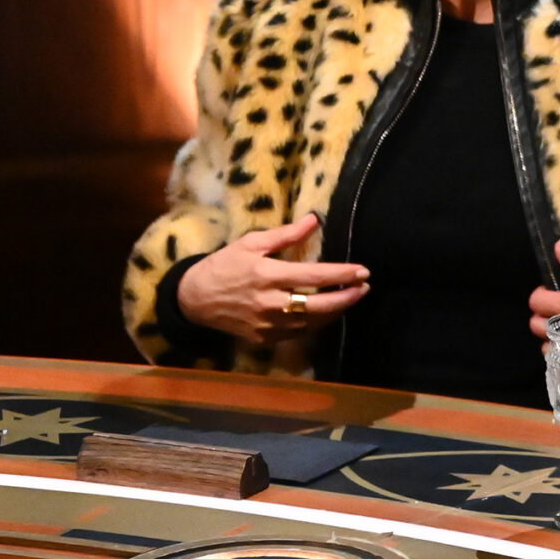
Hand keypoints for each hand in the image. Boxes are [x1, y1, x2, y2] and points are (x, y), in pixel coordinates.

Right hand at [174, 215, 369, 345]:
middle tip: (365, 287)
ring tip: (352, 297)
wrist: (194, 300)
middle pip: (319, 305)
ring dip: (336, 311)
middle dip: (347, 297)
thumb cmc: (224, 266)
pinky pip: (298, 333)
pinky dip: (316, 322)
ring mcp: (267, 325)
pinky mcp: (264, 338)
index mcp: (267, 275)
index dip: (342, 274)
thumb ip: (285, 234)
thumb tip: (314, 219)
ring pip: (312, 322)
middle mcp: (269, 303)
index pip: (314, 275)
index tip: (363, 271)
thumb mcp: (250, 244)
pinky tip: (328, 312)